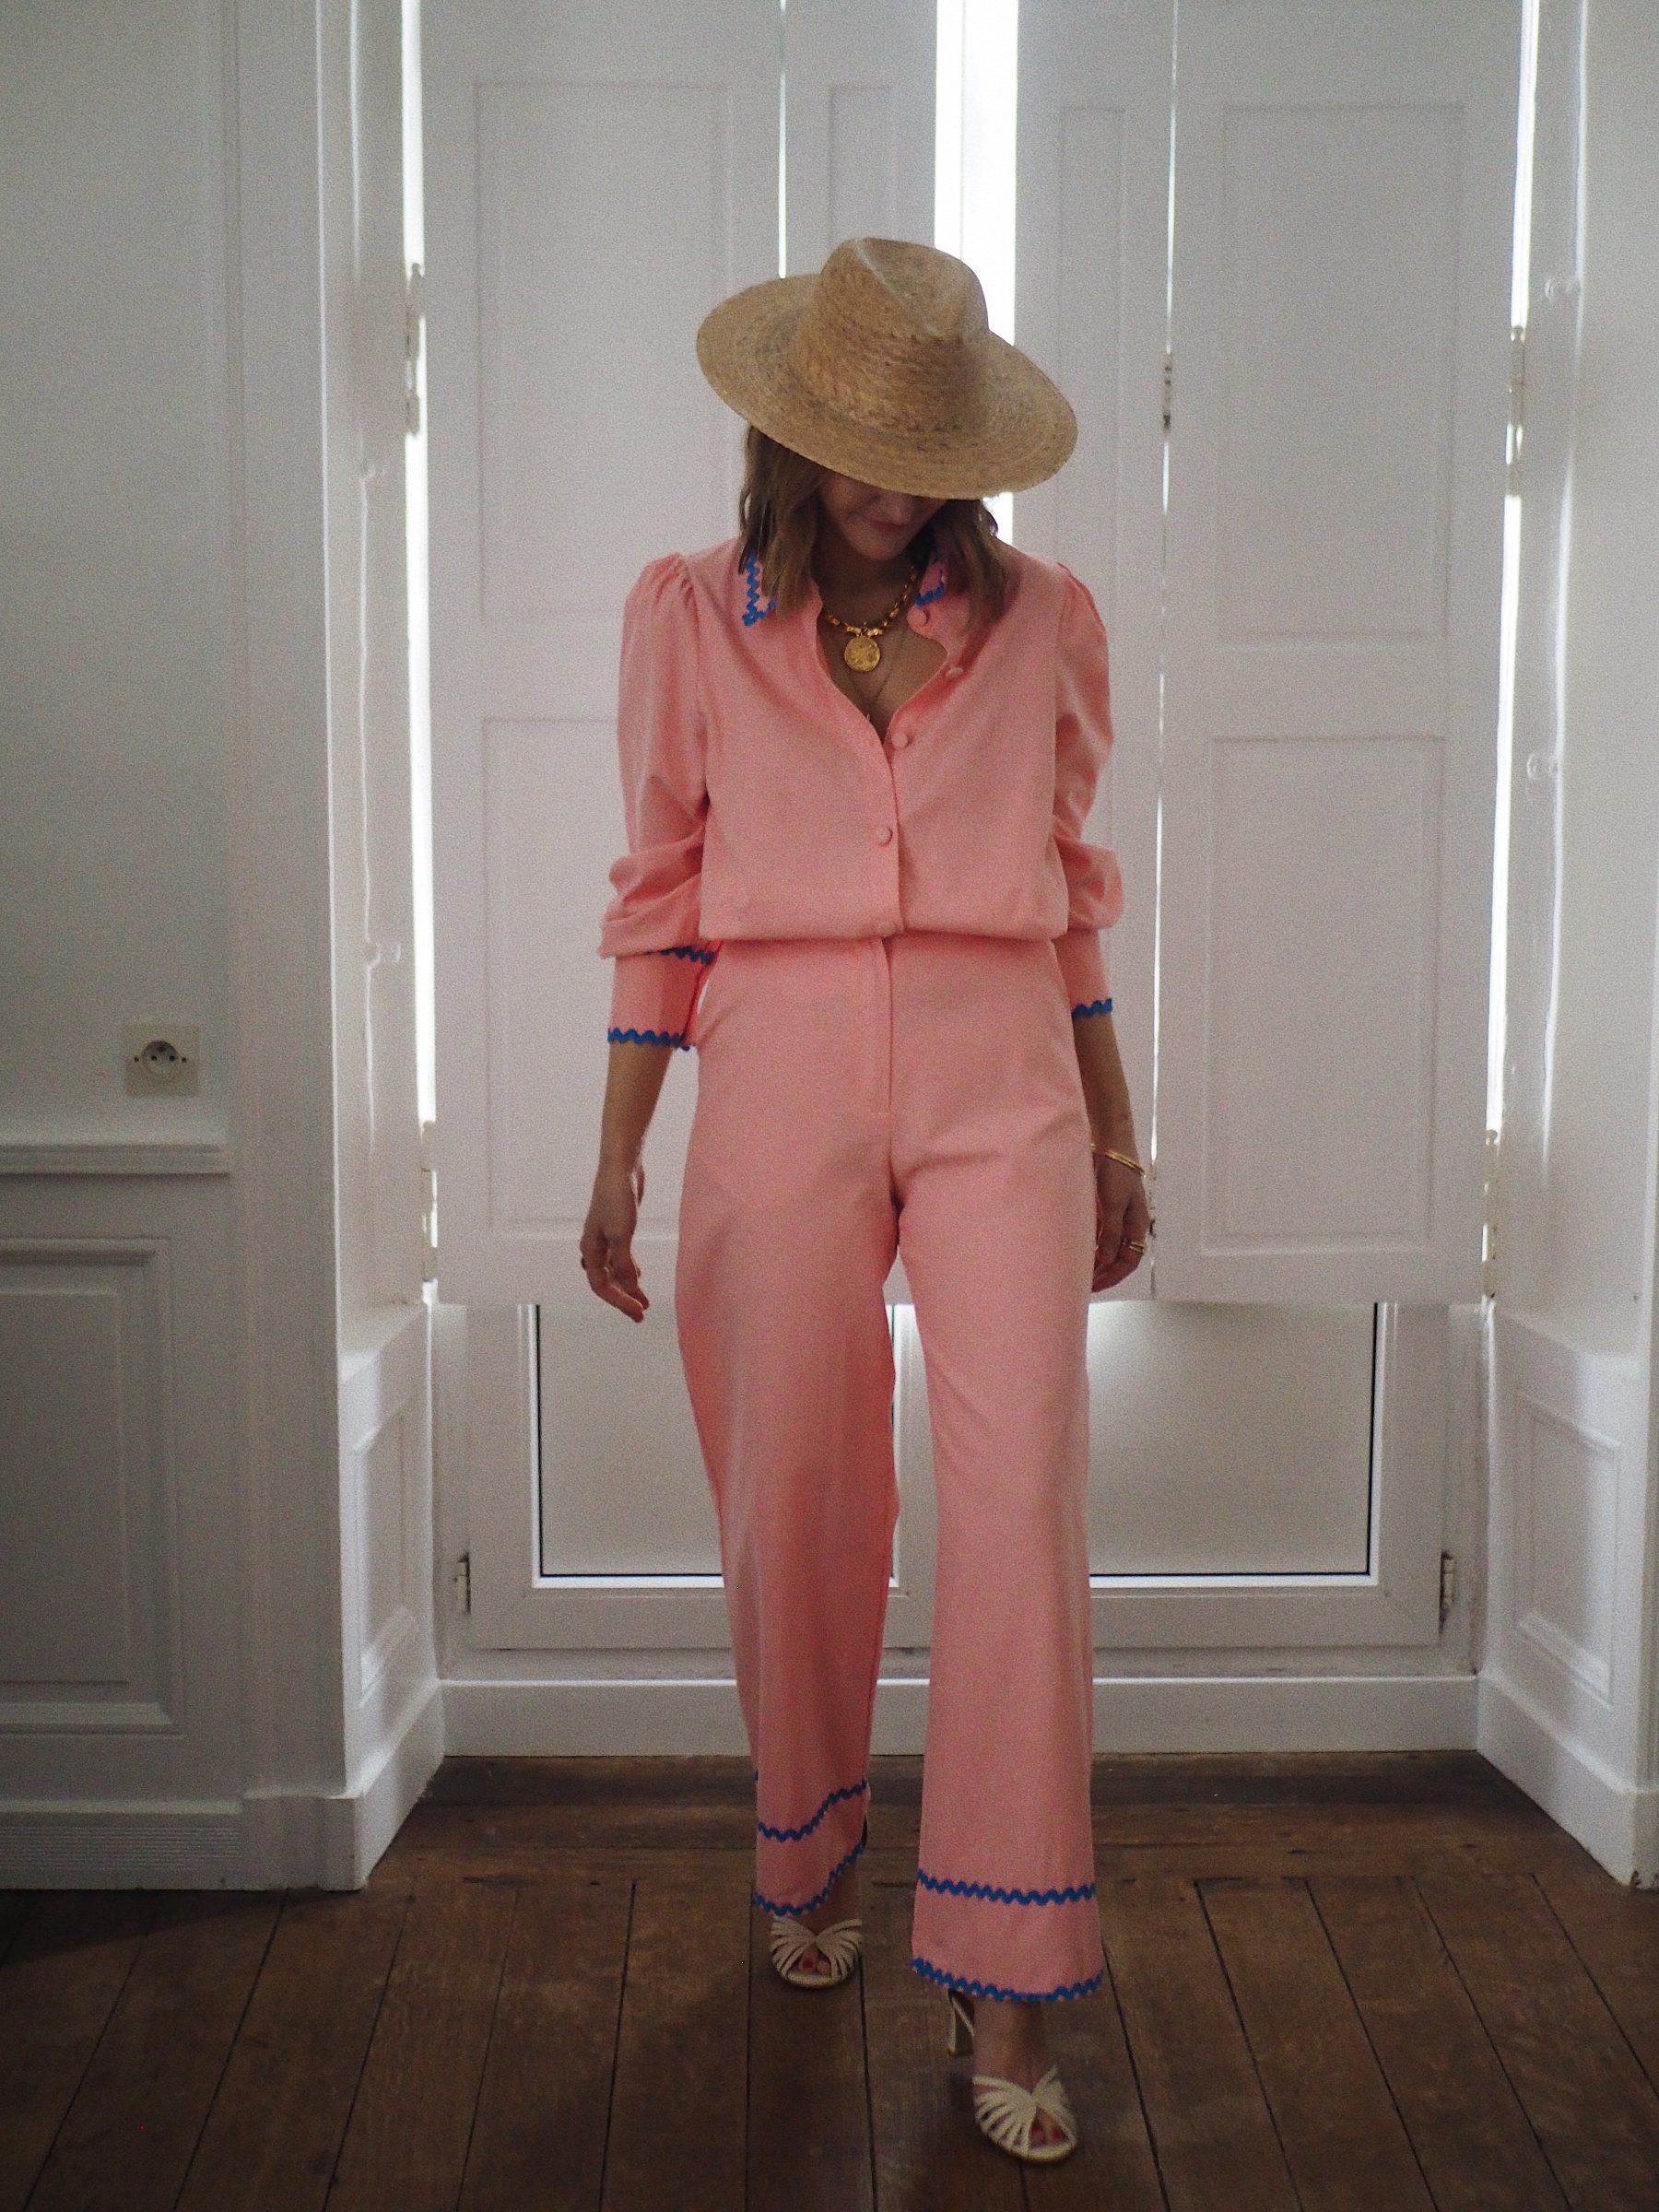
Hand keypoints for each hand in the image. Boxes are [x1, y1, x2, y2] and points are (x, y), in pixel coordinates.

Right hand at [580, 1159, 650, 1320]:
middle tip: (640, 1313)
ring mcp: (604, 1238)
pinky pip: (619, 1258)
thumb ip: (624, 1264)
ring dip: (627, 1286)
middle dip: (622, 1298)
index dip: (619, 1302)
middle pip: (605, 1282)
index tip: (639, 1313)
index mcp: (591, 1250)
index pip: (601, 1286)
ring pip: (612, 1271)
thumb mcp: (622, 1235)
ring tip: (643, 1299)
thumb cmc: (617, 1198)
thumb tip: (629, 1288)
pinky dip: (627, 1269)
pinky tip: (638, 1275)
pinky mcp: (615, 1229)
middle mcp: (594, 1247)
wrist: (620, 1168)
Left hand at [1091, 1152, 1150, 1291]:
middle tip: (1083, 1283)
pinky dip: (1089, 1246)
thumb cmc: (1117, 1171)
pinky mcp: (1102, 1210)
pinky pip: (1097, 1235)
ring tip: (1077, 1270)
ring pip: (1107, 1248)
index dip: (1113, 1276)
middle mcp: (1127, 1225)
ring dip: (1095, 1261)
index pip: (1128, 1261)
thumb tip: (1105, 1261)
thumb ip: (1110, 1234)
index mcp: (1136, 1226)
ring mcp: (1115, 1218)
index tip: (1095, 1285)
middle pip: (1118, 1258)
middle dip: (1103, 1273)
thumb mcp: (1113, 1205)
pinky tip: (1076, 1250)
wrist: (1109, 1145)